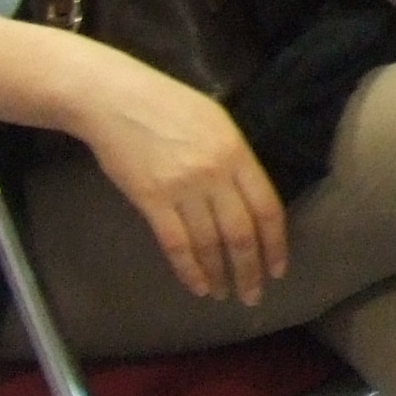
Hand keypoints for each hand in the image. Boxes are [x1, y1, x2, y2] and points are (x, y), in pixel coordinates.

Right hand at [75, 58, 290, 305]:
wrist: (117, 100)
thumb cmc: (170, 106)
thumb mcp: (217, 123)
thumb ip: (236, 161)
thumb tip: (249, 198)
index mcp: (238, 154)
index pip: (267, 208)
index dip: (276, 243)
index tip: (278, 268)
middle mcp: (215, 175)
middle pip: (241, 233)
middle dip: (250, 269)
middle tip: (253, 295)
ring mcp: (182, 189)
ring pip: (209, 244)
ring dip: (220, 274)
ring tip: (226, 293)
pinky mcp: (151, 200)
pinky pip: (175, 244)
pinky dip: (189, 269)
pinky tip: (198, 286)